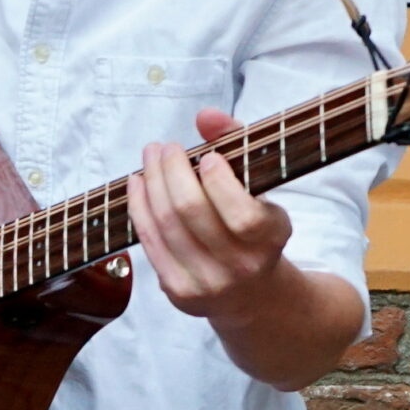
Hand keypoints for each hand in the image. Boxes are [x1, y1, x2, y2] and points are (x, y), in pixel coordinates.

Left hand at [126, 107, 292, 325]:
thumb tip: (206, 115)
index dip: (218, 181)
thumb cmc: (254, 226)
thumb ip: (236, 142)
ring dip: (151, 181)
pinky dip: (138, 206)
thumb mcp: (258, 186)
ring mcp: (208, 284)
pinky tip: (138, 183)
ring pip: (165, 224)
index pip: (242, 214)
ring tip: (150, 157)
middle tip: (165, 147)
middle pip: (190, 211)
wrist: (254, 295)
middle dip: (171, 169)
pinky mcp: (179, 292)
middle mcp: (242, 267)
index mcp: (271, 239)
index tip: (207, 156)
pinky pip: (149, 241)